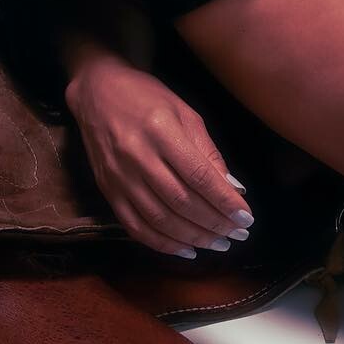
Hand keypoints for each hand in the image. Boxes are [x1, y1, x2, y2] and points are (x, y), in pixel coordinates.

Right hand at [64, 56, 252, 258]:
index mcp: (161, 131)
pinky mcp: (108, 191)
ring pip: (160, 219)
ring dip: (193, 237)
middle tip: (238, 235)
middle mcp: (138, 156)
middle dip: (214, 224)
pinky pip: (135, 226)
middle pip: (181, 201)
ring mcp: (119, 177)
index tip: (246, 219)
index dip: (224, 202)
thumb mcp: (185, 113)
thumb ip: (208, 152)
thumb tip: (233, 189)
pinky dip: (163, 244)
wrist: (97, 93)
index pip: (199, 176)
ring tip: (218, 244)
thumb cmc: (148, 97)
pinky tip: (186, 250)